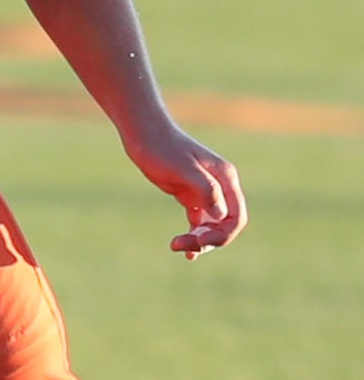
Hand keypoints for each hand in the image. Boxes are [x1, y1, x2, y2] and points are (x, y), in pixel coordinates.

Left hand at [123, 116, 246, 254]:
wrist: (142, 133)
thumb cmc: (162, 147)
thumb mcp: (183, 168)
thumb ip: (205, 189)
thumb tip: (221, 215)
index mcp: (225, 179)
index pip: (236, 217)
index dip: (222, 235)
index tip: (200, 241)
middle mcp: (220, 187)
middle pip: (225, 225)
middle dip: (208, 240)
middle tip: (182, 246)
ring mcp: (205, 191)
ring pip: (212, 226)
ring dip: (199, 240)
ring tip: (177, 246)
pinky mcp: (190, 194)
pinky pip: (199, 222)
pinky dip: (193, 235)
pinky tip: (182, 247)